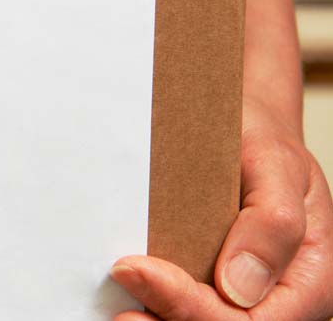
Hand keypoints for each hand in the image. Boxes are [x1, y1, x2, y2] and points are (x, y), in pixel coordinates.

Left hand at [109, 100, 332, 319]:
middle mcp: (279, 296)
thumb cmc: (262, 141)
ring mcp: (245, 294)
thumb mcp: (276, 164)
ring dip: (160, 319)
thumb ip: (273, 224)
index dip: (191, 308)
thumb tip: (238, 288)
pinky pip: (188, 305)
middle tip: (117, 311)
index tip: (136, 270)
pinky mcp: (212, 284)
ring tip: (118, 310)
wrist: (243, 125)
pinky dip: (157, 303)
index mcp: (309, 279)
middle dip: (169, 320)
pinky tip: (127, 294)